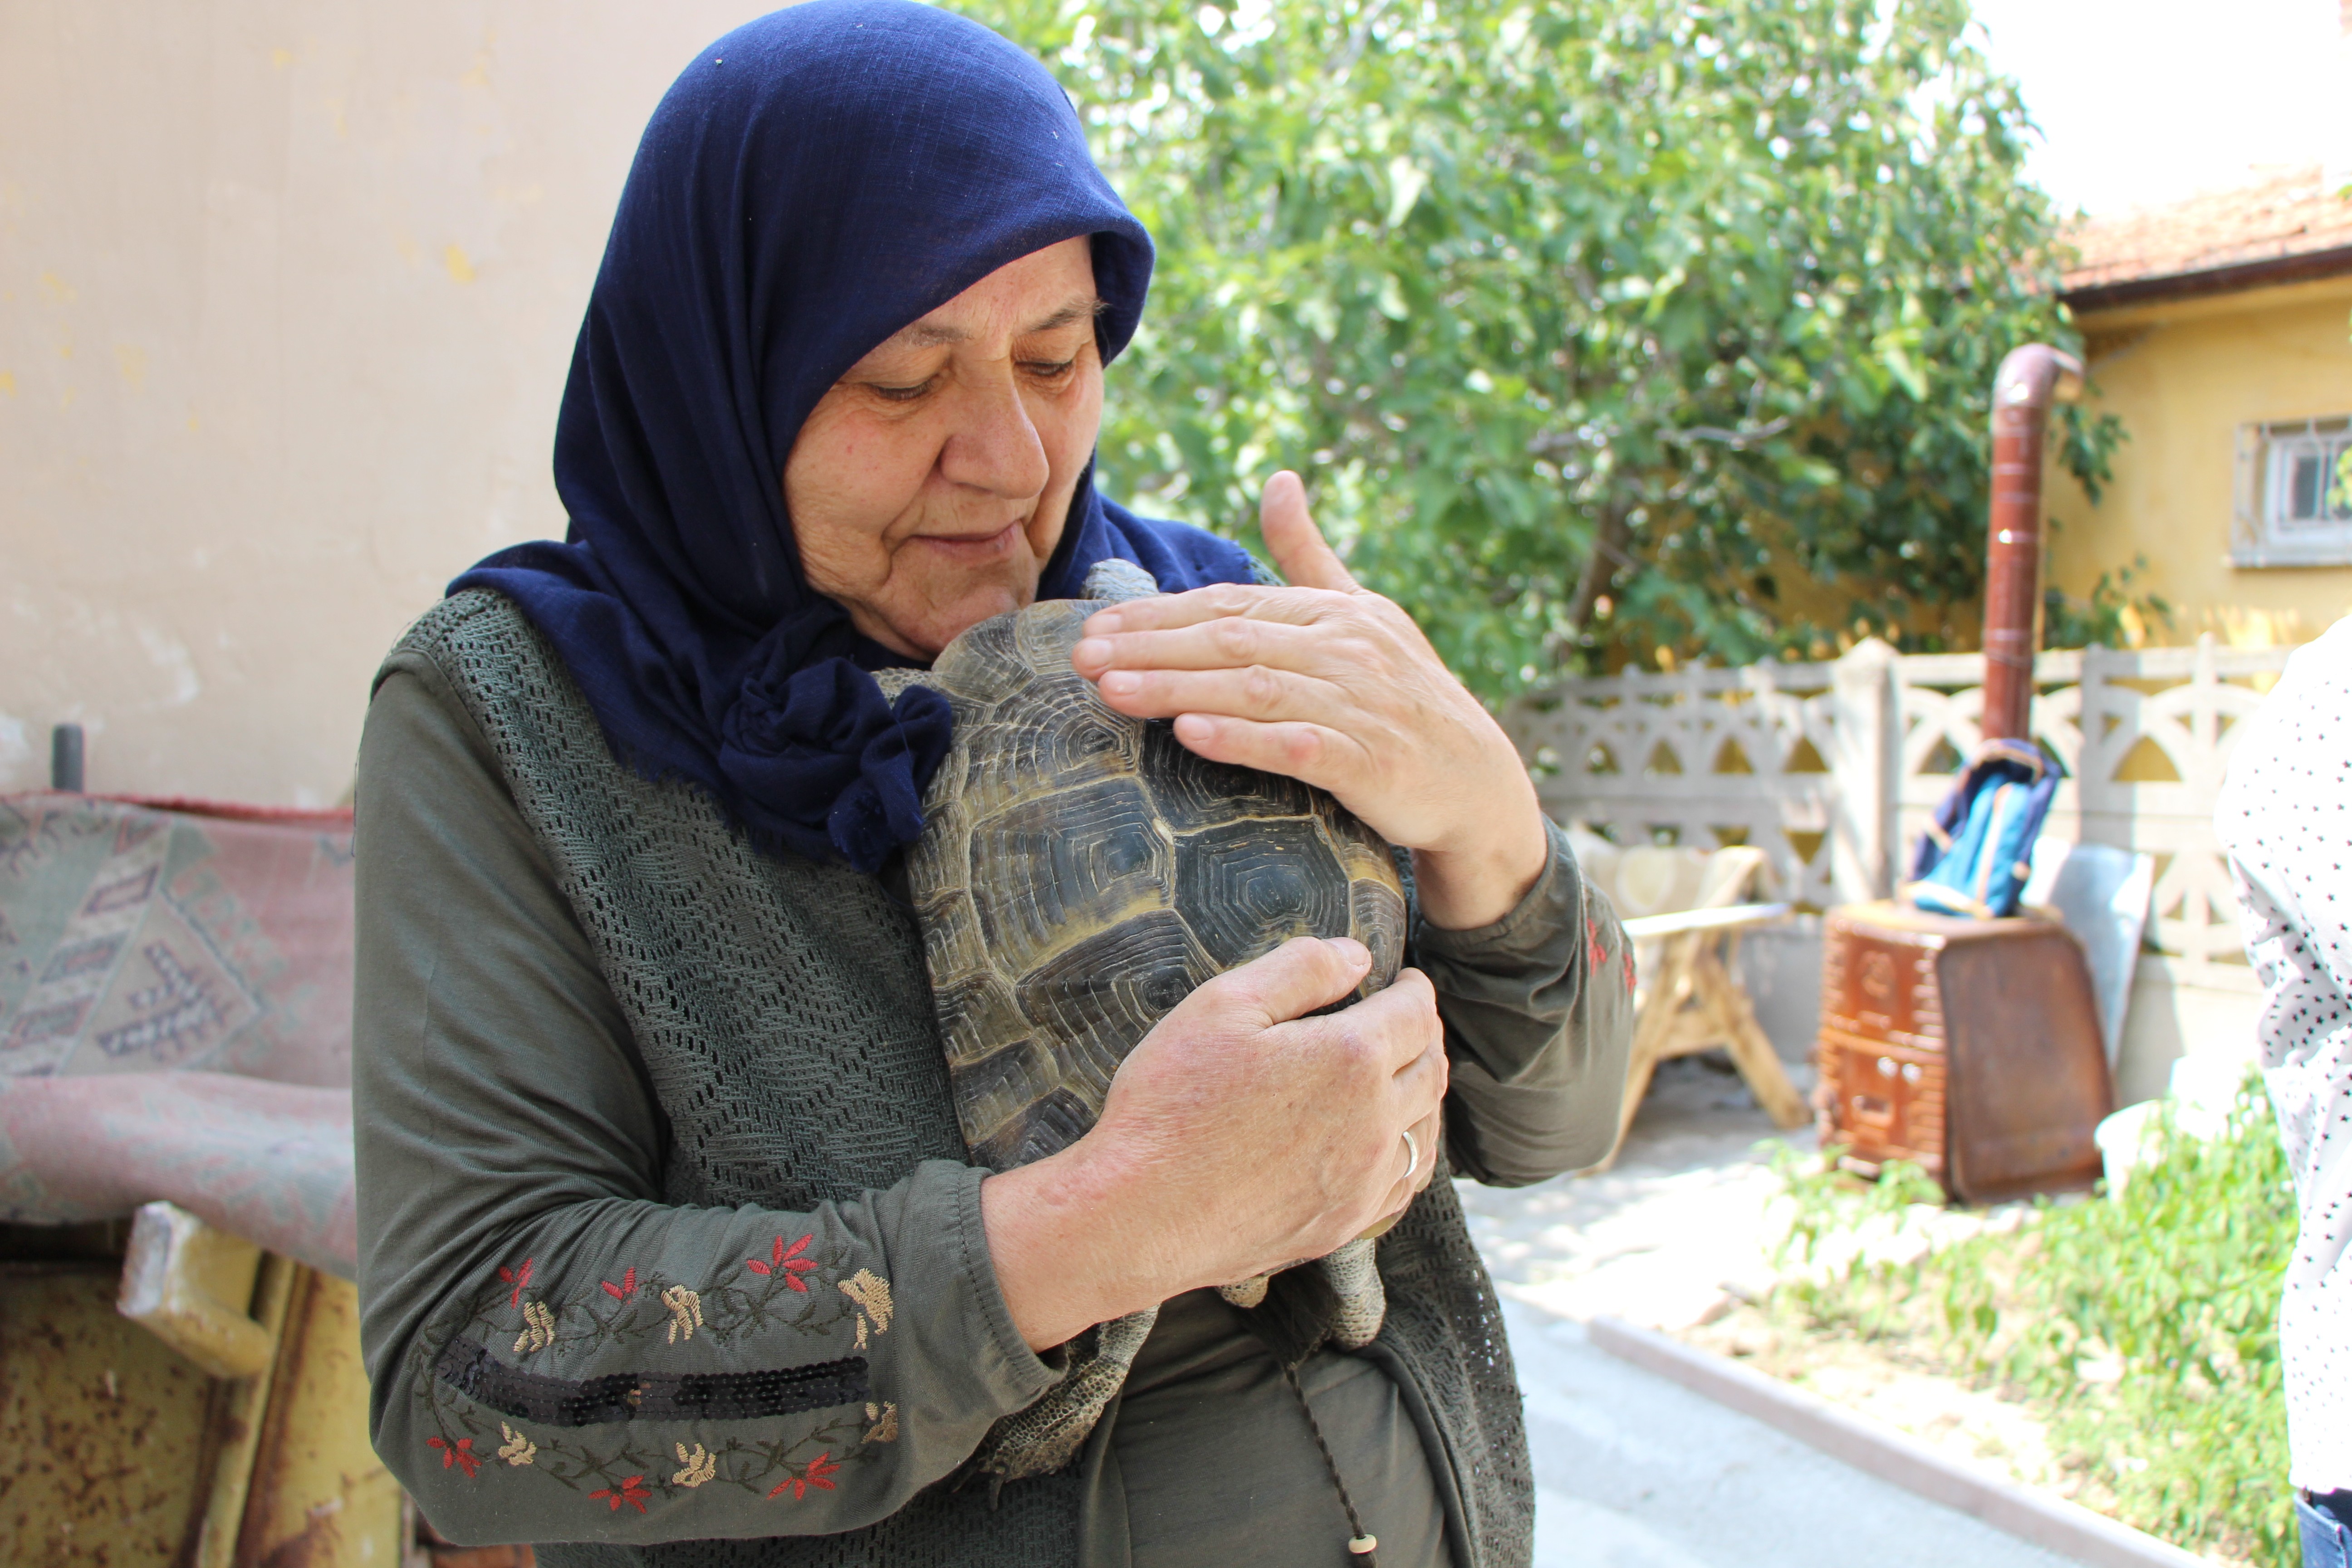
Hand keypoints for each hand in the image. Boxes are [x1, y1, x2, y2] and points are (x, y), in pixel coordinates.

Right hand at [980, 936, 1446, 1350]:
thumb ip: (1301, 969)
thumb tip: (1358, 955)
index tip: (1404, 981)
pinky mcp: (1344, 1224)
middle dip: (1426, 1035)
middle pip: (1431, 1068)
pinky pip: (1405, 1182)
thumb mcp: (1223, 1005)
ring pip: (1426, 1128)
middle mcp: (1374, 1122)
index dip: (1414, 989)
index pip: (1415, 1013)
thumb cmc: (1172, 1104)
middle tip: (1409, 1020)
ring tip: (1407, 1074)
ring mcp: (1364, 1181)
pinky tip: (1389, 1142)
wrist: (1141, 1215)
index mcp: (1351, 1059)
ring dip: (1425, 1093)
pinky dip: (1410, 1150)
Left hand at [1070, 470, 1547, 929]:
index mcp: (1335, 612)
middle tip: (1080, 657)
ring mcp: (1358, 705)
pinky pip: (1296, 746)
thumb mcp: (1363, 614)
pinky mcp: (1369, 762)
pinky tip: (1192, 736)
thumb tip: (1277, 478)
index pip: (1230, 605)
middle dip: (1149, 647)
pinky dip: (1244, 739)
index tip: (1094, 626)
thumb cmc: (1405, 696)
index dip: (1157, 615)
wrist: (1478, 783)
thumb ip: (1309, 554)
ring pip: (1251, 689)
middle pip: (1230, 641)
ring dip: (1176, 689)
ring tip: (1111, 691)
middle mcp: (1346, 649)